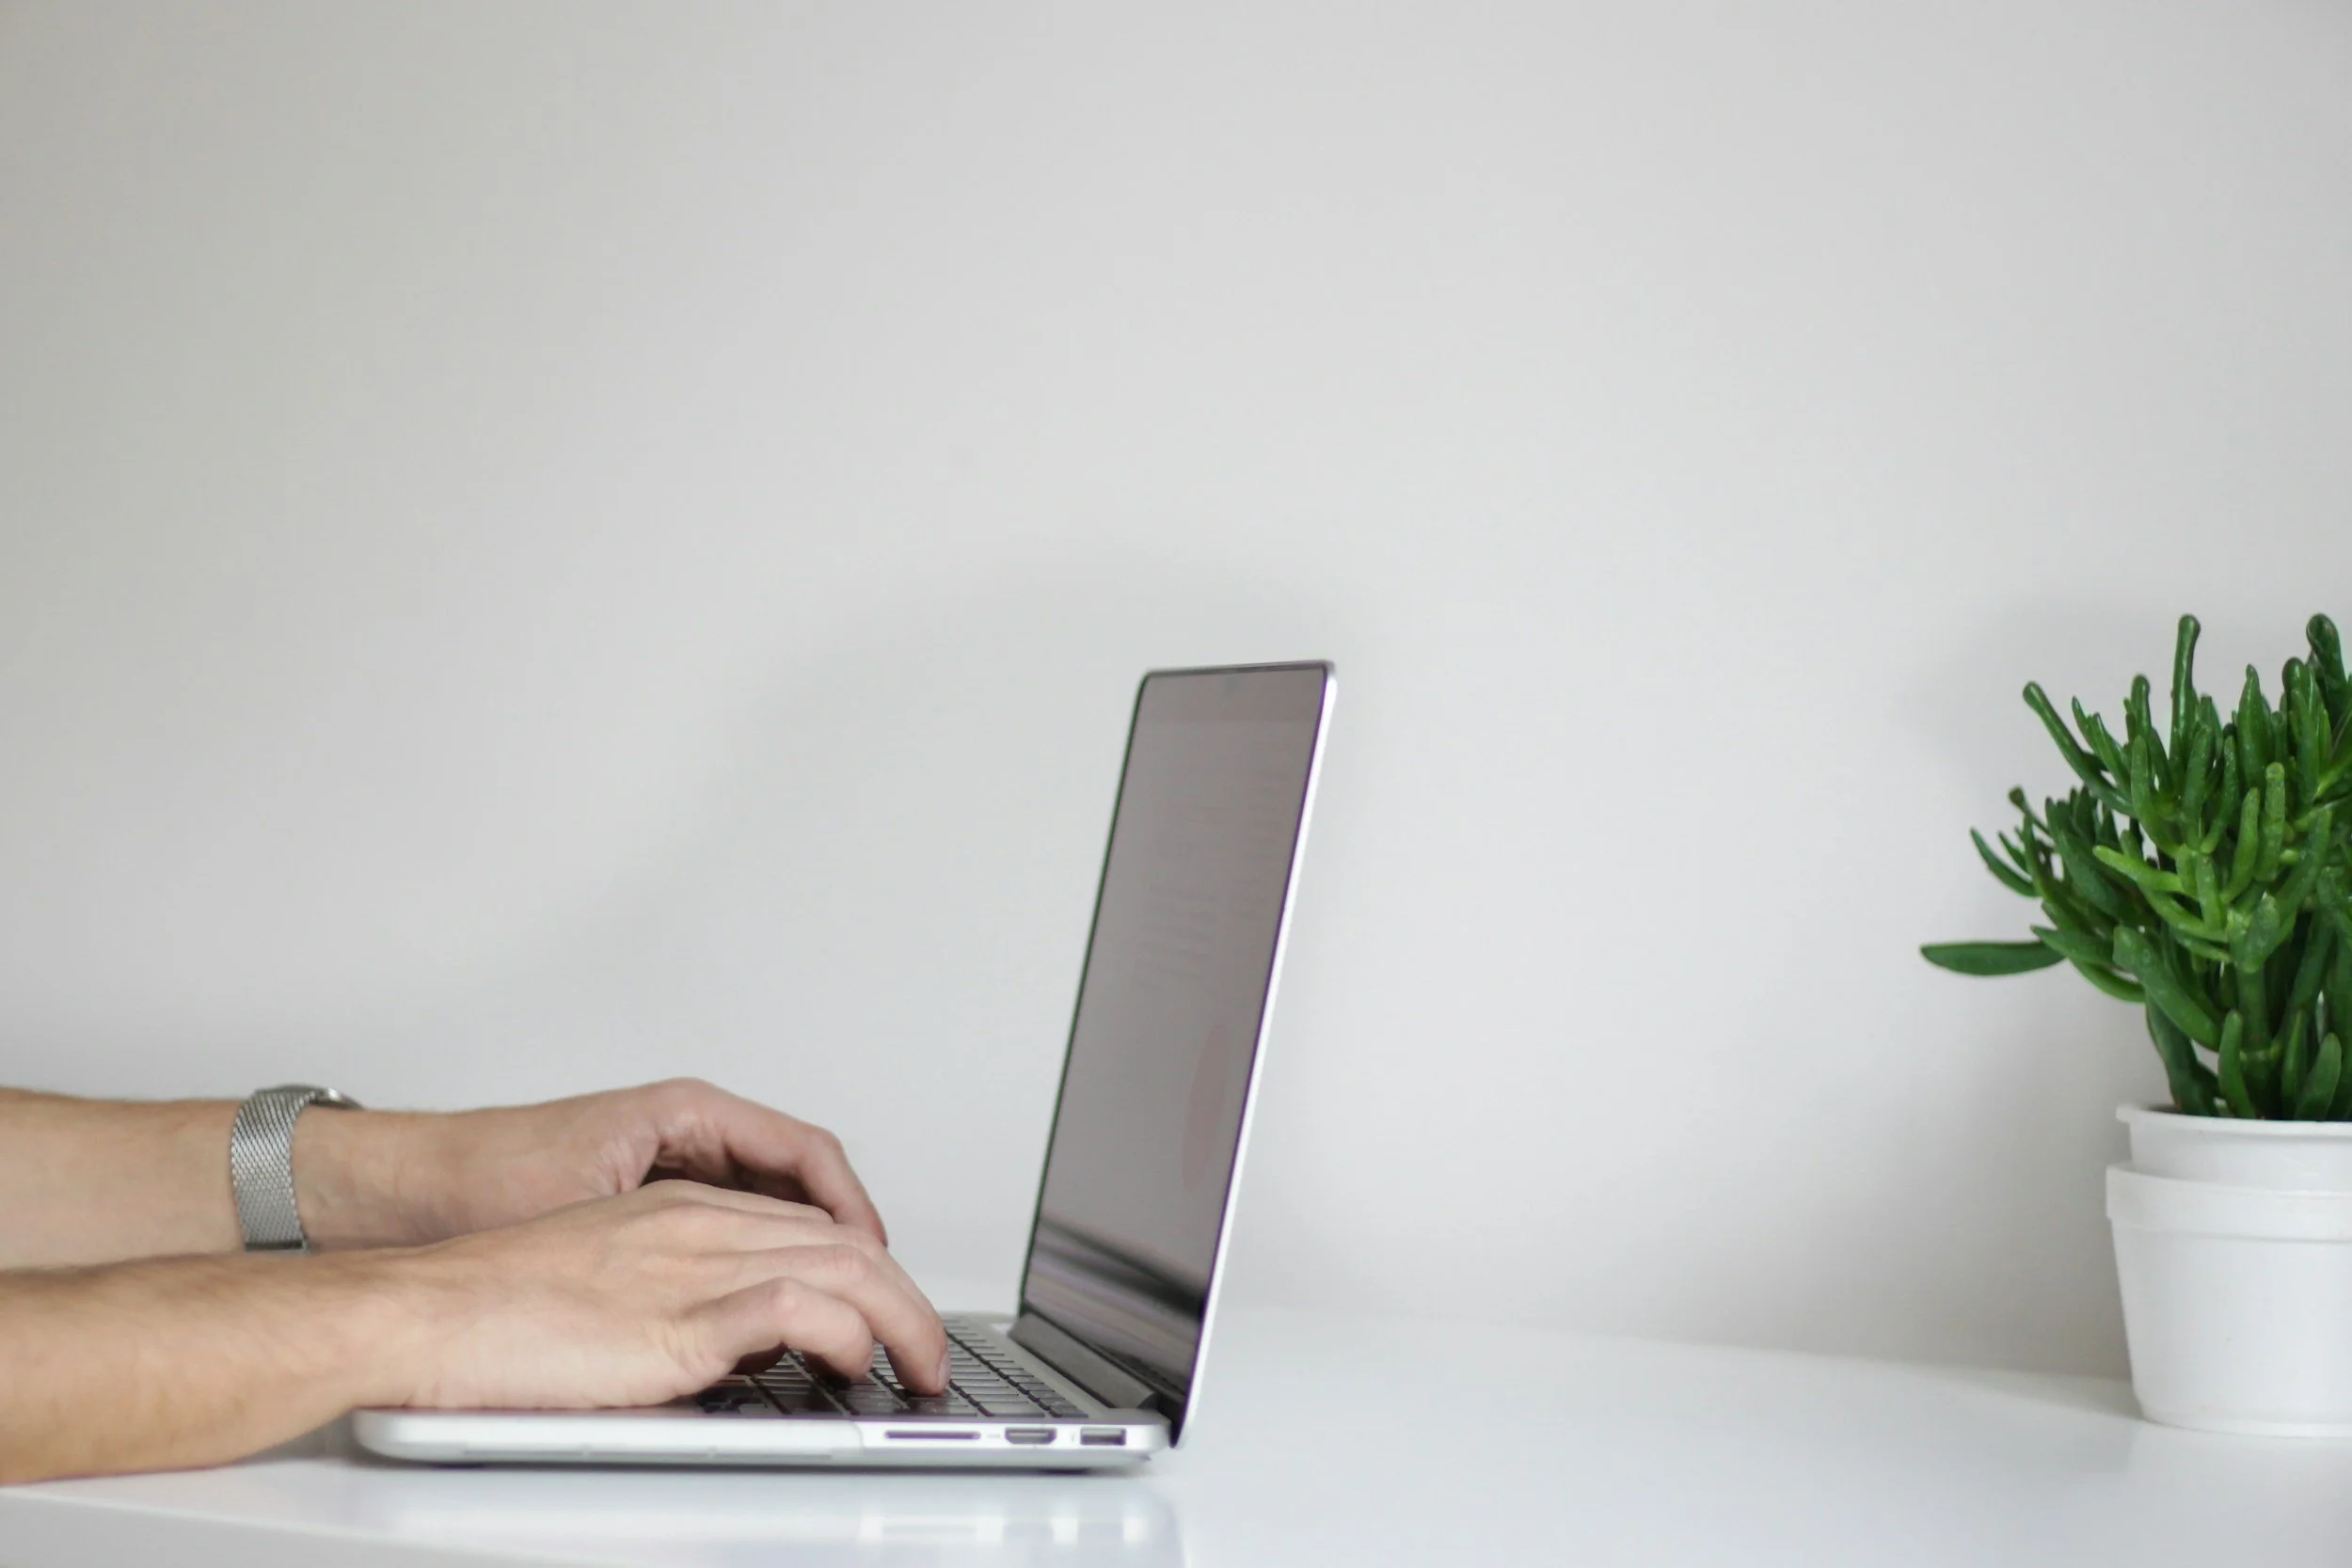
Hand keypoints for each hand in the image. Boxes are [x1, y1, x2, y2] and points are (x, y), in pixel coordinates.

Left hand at [297, 1078, 887, 1249]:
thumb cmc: (477, 1178)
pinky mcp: (646, 1196)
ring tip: (831, 1298)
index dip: (851, 1207)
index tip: (875, 1254)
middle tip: (872, 1288)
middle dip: (841, 1231)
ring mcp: (668, 1160)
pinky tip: (762, 1301)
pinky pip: (729, 1222)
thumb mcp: (592, 1209)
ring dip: (802, 1246)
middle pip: (798, 1176)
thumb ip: (673, 1239)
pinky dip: (758, 1257)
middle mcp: (685, 1129)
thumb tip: (750, 1278)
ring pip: (767, 1203)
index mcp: (685, 1112)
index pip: (805, 1151)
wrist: (397, 1190)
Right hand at [372, 1181, 950, 1407]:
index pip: (807, 1222)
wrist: (422, 1310)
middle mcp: (697, 1223)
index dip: (865, 1266)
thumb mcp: (606, 1290)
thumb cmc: (488, 1309)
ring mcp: (691, 1264)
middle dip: (906, 1295)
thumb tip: (735, 1352)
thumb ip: (677, 1304)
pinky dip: (847, 1333)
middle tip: (929, 1349)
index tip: (891, 1309)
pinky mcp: (677, 1317)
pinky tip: (858, 1363)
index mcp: (678, 1209)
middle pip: (843, 1239)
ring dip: (901, 1319)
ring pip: (842, 1266)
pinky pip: (796, 1310)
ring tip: (920, 1366)